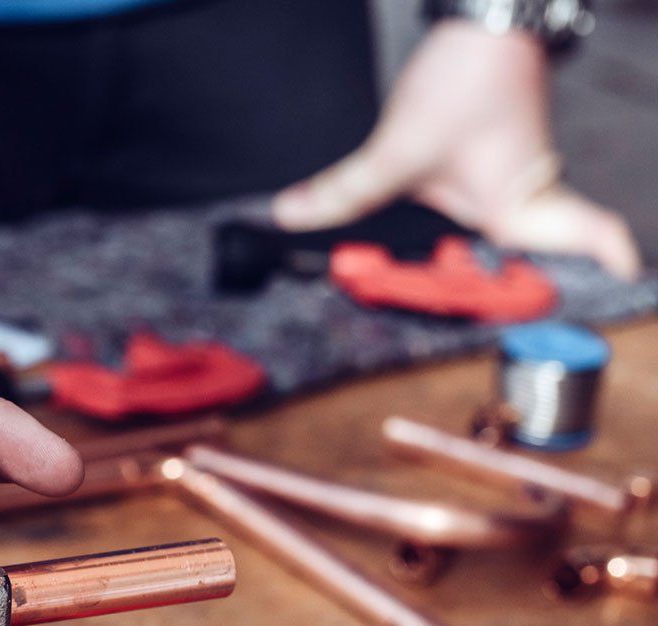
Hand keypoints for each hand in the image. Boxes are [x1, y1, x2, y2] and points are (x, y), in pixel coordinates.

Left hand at [273, 21, 640, 279]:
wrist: (481, 23)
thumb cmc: (467, 81)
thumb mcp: (398, 149)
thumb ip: (346, 191)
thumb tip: (292, 215)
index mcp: (521, 203)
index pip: (588, 236)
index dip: (604, 260)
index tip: (619, 278)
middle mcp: (524, 198)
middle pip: (522, 256)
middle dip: (477, 291)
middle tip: (426, 313)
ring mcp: (511, 181)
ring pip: (492, 234)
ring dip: (450, 257)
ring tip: (395, 284)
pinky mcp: (491, 165)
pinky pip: (472, 207)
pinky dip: (439, 226)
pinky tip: (396, 240)